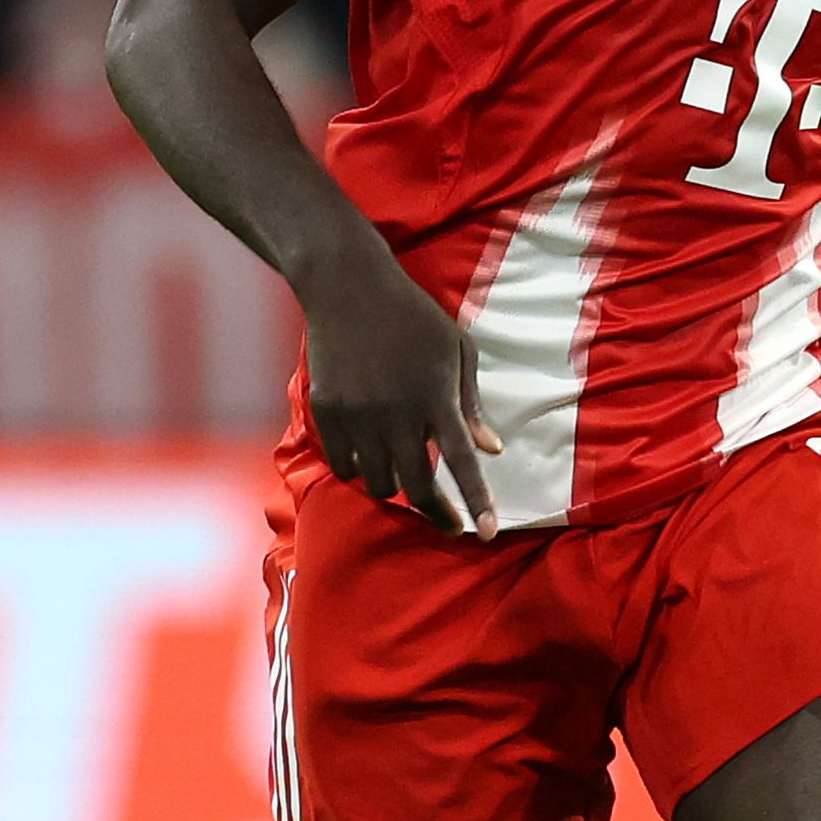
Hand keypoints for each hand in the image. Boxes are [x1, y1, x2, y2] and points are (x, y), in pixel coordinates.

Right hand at [299, 243, 503, 533]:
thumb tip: (491, 450)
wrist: (347, 286)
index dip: (477, 502)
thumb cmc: (413, 316)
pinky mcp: (328, 413)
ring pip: (378, 483)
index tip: (489, 533)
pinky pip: (344, 466)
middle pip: (418, 488)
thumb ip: (471, 403)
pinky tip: (370, 456)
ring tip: (404, 472)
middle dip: (438, 514)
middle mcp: (398, 413)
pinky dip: (360, 470)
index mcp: (436, 397)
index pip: (462, 463)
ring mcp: (359, 416)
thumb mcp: (457, 350)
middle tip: (450, 524)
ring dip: (396, 487)